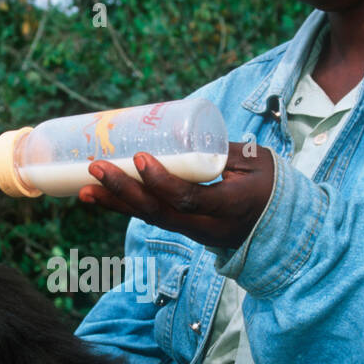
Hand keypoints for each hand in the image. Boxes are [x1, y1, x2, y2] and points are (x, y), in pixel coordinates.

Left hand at [77, 141, 275, 250]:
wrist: (279, 230)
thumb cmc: (270, 187)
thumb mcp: (257, 164)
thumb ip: (222, 150)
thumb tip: (183, 132)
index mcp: (230, 207)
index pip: (189, 199)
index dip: (161, 182)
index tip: (140, 158)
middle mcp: (206, 226)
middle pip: (159, 213)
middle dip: (124, 191)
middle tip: (96, 168)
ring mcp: (193, 232)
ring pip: (149, 218)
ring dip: (115, 203)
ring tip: (84, 189)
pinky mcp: (182, 228)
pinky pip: (151, 217)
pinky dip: (123, 207)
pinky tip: (98, 196)